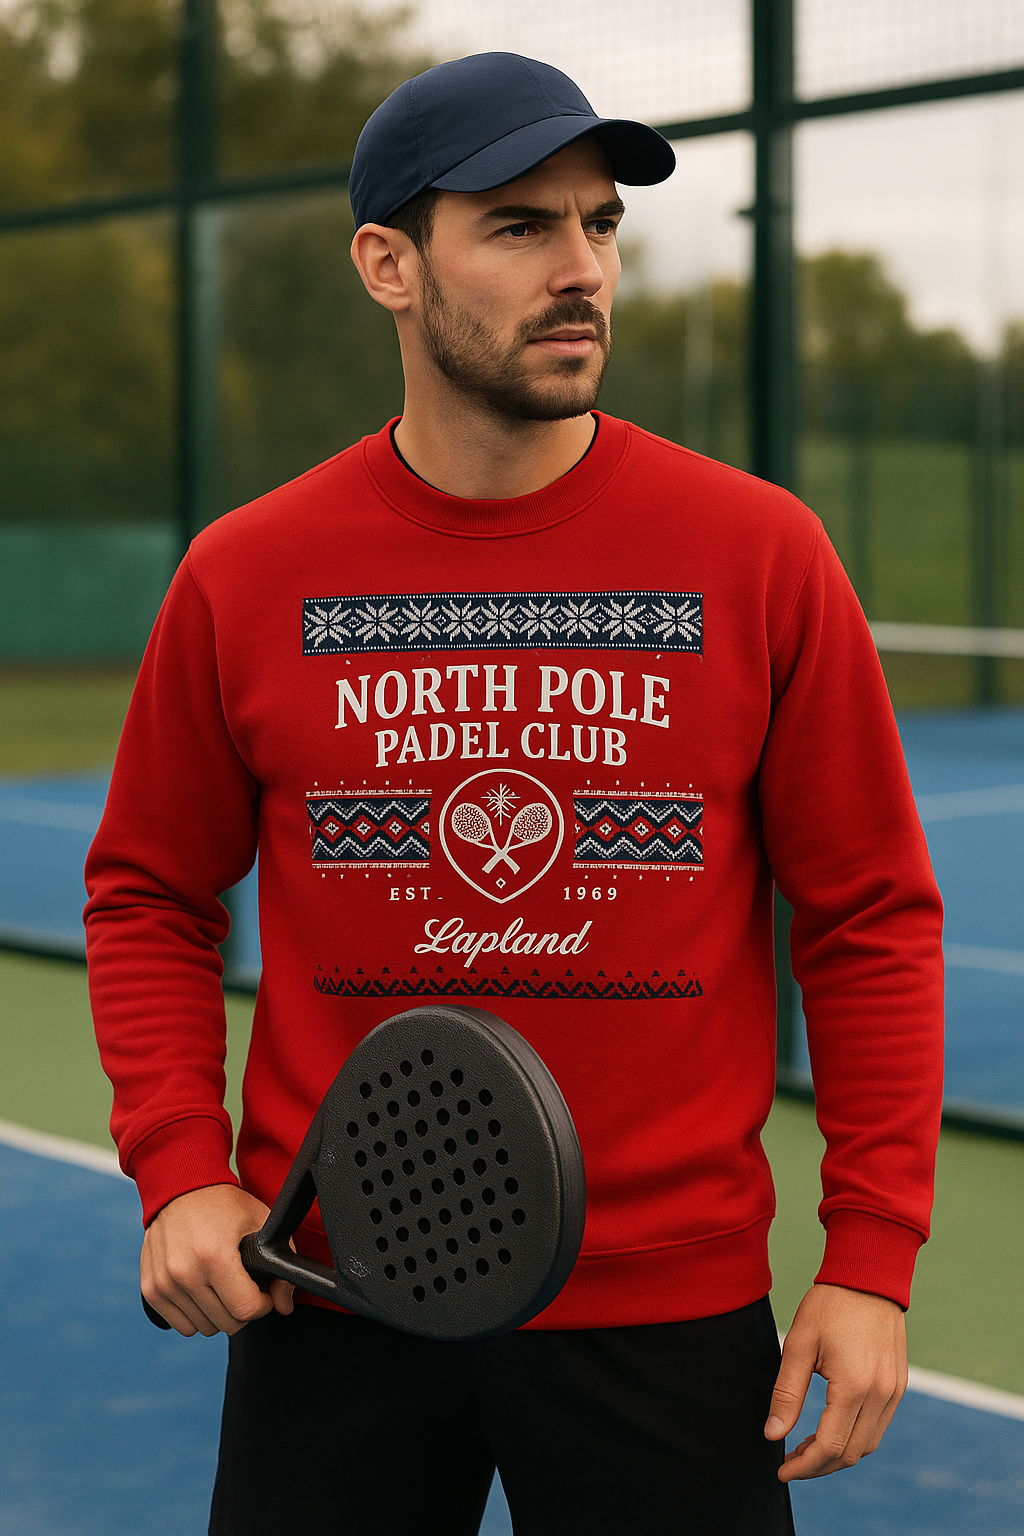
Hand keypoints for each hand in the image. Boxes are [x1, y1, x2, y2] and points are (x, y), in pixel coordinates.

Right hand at [141, 1184, 294, 1337]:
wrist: (180, 1187)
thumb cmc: (223, 1203)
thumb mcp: (261, 1221)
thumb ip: (281, 1264)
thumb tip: (284, 1305)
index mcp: (214, 1256)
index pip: (247, 1309)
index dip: (264, 1303)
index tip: (262, 1289)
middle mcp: (185, 1273)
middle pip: (228, 1323)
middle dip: (243, 1309)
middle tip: (244, 1285)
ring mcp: (164, 1283)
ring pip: (205, 1328)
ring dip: (219, 1313)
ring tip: (223, 1285)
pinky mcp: (150, 1289)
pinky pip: (182, 1325)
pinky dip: (196, 1315)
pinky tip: (203, 1291)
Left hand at [765, 1283, 907, 1479]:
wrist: (868, 1276)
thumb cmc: (830, 1305)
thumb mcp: (799, 1344)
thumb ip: (786, 1393)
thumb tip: (773, 1434)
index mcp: (854, 1387)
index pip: (830, 1447)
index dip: (804, 1465)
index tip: (781, 1469)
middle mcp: (880, 1395)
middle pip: (851, 1454)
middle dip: (818, 1466)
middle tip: (790, 1461)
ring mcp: (894, 1392)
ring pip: (868, 1445)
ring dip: (837, 1455)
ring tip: (806, 1448)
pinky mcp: (898, 1385)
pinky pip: (878, 1426)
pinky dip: (855, 1437)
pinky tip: (831, 1428)